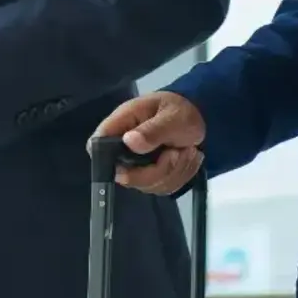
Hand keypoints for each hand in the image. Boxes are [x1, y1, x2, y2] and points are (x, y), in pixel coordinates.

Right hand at [91, 92, 205, 194]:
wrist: (199, 116)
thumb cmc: (180, 110)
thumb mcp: (172, 116)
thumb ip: (153, 130)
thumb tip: (129, 141)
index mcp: (123, 124)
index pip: (97, 144)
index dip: (106, 158)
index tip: (131, 163)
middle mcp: (125, 147)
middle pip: (124, 175)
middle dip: (157, 170)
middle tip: (176, 152)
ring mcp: (138, 165)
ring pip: (148, 185)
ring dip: (174, 172)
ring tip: (187, 150)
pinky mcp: (152, 177)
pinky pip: (162, 188)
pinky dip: (180, 176)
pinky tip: (188, 158)